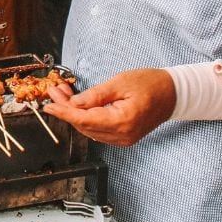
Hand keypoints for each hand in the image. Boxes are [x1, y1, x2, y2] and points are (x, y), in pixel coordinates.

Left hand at [42, 68, 175, 146]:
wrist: (173, 94)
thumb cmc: (151, 84)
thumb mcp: (120, 82)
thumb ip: (95, 95)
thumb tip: (73, 103)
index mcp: (122, 121)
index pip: (84, 120)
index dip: (63, 112)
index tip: (48, 105)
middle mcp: (122, 135)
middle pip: (84, 125)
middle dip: (66, 109)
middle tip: (54, 91)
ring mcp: (122, 139)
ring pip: (89, 129)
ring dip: (74, 112)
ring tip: (63, 93)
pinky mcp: (122, 136)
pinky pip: (97, 129)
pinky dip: (85, 117)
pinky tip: (78, 103)